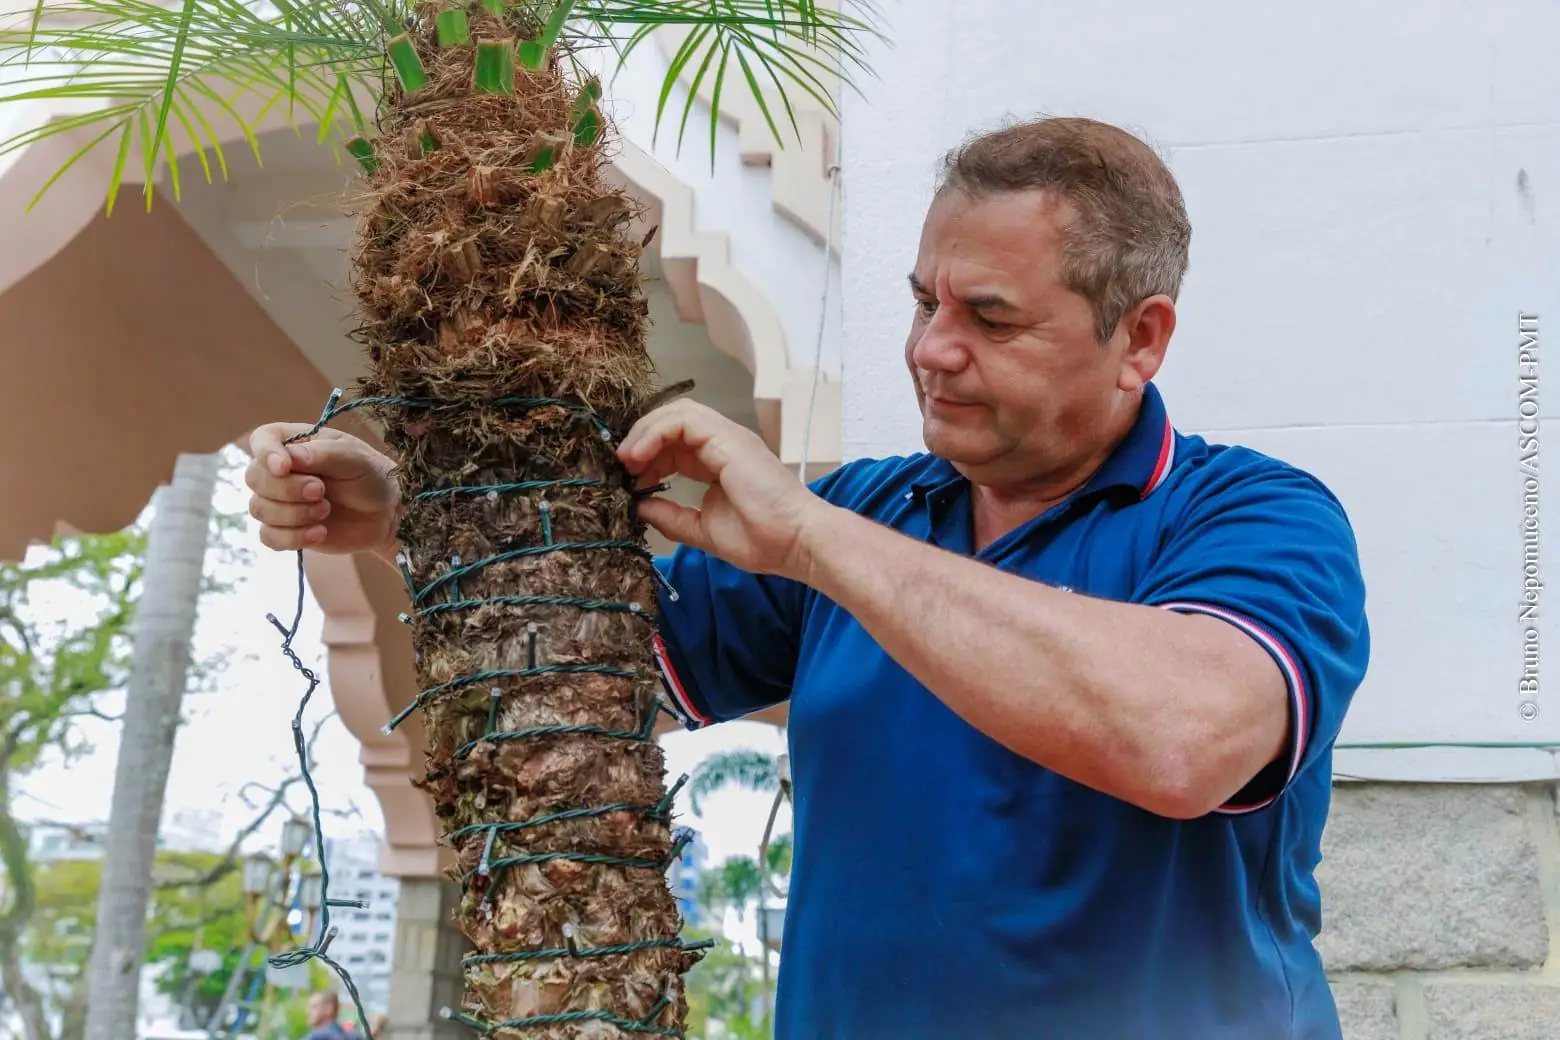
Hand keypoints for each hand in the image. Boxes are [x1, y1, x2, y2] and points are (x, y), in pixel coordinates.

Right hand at [244, 423, 400, 558]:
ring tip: (325, 511)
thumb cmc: (370, 475)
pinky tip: (320, 533)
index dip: (266, 454)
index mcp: (294, 443)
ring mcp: (280, 501)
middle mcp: (280, 471)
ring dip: (293, 514)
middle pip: (255, 478)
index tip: (285, 467)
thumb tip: (289, 458)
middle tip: (321, 491)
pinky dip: (293, 537)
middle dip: (287, 489)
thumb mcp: (354, 457)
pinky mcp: (286, 529)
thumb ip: (322, 454)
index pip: (262, 440)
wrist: (386, 513)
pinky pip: (269, 536)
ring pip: (259, 509)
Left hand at [616, 400, 829, 580]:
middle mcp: (723, 443)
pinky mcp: (728, 437)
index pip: (675, 443)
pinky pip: (682, 419)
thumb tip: (640, 505)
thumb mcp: (702, 530)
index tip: (630, 482)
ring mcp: (727, 437)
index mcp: (718, 462)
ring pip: (675, 413)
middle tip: (622, 467)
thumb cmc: (762, 539)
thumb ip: (672, 516)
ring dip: (644, 432)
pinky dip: (655, 432)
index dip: (648, 457)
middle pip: (671, 423)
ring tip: (627, 460)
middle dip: (641, 440)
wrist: (795, 542)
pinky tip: (640, 456)